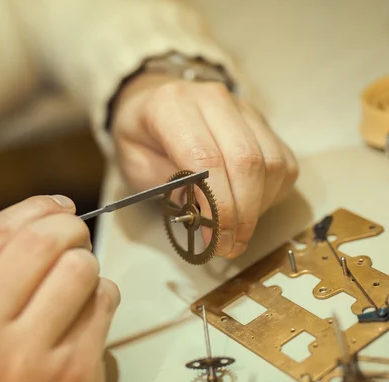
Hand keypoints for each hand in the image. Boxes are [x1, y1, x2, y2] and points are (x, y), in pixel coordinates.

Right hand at [0, 196, 119, 381]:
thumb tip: (35, 219)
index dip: (33, 207)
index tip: (52, 205)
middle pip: (43, 240)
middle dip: (68, 225)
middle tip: (73, 231)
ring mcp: (30, 355)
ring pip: (81, 266)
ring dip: (87, 263)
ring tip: (76, 280)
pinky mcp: (75, 372)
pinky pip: (106, 301)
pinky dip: (104, 296)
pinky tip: (86, 314)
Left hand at [110, 73, 298, 258]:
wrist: (152, 100)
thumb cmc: (140, 136)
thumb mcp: (134, 163)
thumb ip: (166, 186)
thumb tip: (204, 215)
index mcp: (173, 107)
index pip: (207, 160)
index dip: (217, 206)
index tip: (215, 240)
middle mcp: (213, 100)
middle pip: (246, 161)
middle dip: (242, 213)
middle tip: (230, 246)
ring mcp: (242, 108)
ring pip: (272, 162)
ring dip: (259, 206)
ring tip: (237, 231)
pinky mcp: (261, 121)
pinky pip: (283, 161)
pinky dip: (271, 193)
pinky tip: (249, 207)